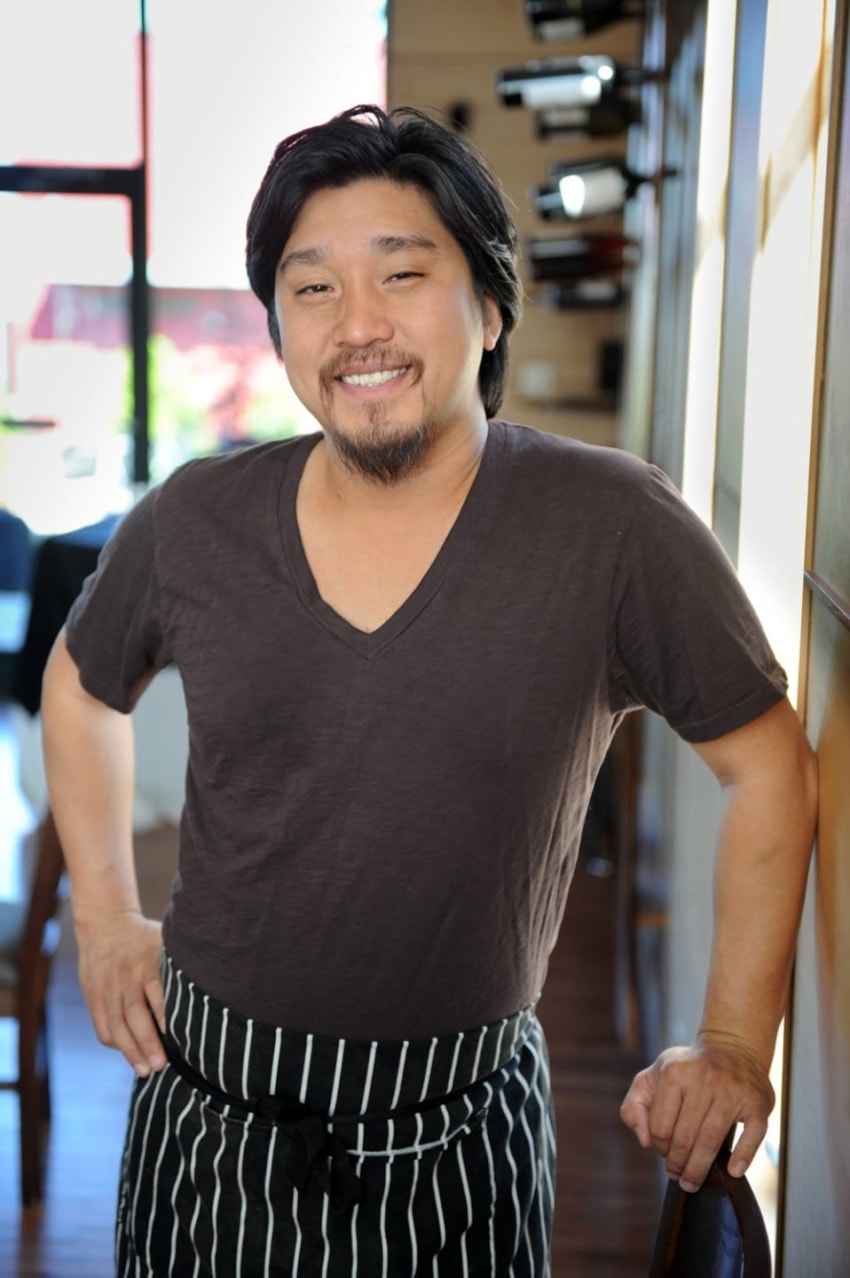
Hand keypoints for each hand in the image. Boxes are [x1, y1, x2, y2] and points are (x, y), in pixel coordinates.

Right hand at [75, 909, 166, 1076]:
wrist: (104, 924)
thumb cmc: (144, 937)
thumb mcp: (164, 939)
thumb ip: (181, 960)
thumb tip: (213, 980)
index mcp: (146, 961)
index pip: (155, 990)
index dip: (164, 1013)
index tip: (174, 1035)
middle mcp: (124, 977)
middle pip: (134, 1014)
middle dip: (147, 1042)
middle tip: (161, 1065)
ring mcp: (106, 988)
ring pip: (116, 1025)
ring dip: (130, 1050)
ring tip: (145, 1071)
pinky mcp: (93, 996)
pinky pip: (102, 1025)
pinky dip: (115, 1042)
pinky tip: (129, 1054)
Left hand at [619, 1031, 774, 1191]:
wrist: (733, 1047)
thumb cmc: (687, 1069)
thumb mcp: (653, 1075)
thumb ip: (635, 1104)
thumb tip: (644, 1140)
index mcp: (675, 1073)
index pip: (660, 1127)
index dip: (659, 1146)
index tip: (663, 1151)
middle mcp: (704, 1079)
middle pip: (684, 1139)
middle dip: (677, 1164)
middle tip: (677, 1176)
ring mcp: (733, 1091)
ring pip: (711, 1142)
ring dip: (699, 1170)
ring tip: (692, 1182)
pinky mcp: (757, 1103)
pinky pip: (752, 1136)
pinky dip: (743, 1157)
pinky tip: (733, 1171)